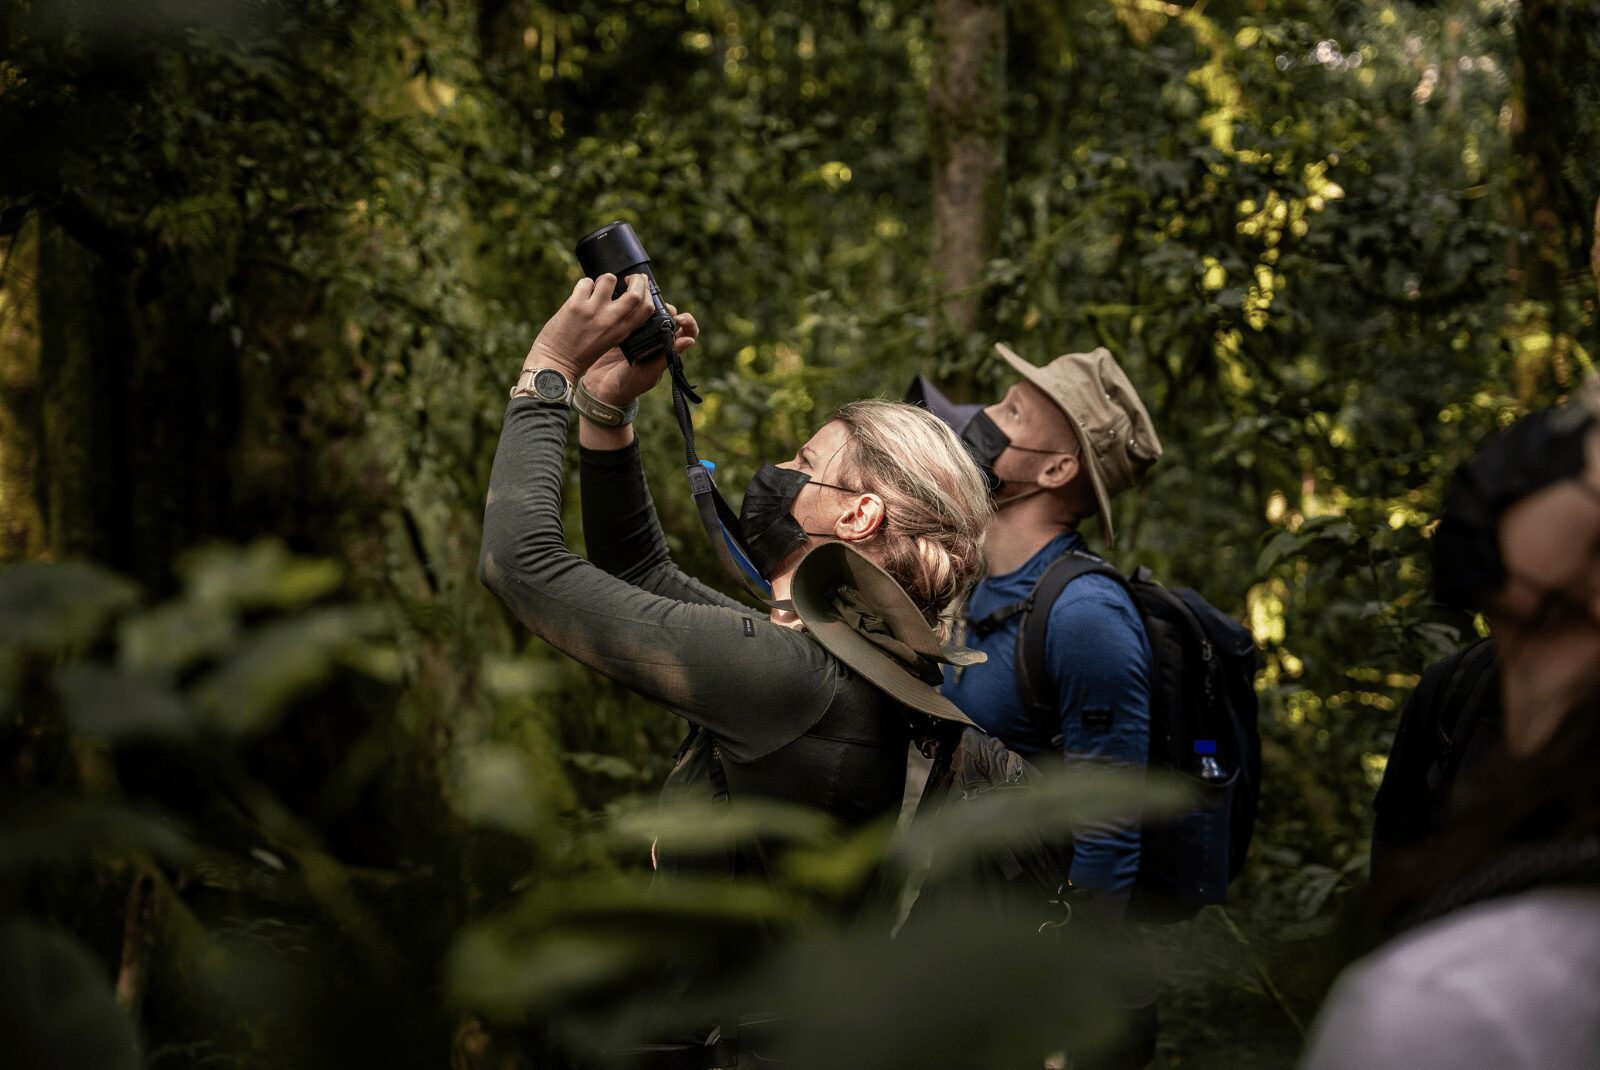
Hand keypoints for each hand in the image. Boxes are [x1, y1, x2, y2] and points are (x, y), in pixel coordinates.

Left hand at [523, 272, 651, 381]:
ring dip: (605, 279)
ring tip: (597, 286)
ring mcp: (593, 311)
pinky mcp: (575, 305)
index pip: (647, 308)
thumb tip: (624, 298)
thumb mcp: (609, 341)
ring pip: (609, 280)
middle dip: (636, 279)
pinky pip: (585, 282)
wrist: (556, 363)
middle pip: (635, 293)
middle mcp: (610, 321)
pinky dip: (584, 284)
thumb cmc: (581, 353)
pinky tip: (580, 293)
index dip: (647, 292)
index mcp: (621, 332)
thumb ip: (619, 324)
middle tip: (627, 278)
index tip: (641, 285)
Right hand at [582, 307, 698, 406]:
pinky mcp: (623, 329)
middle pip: (667, 314)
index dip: (688, 322)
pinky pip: (630, 313)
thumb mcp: (649, 373)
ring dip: (645, 303)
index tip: (680, 318)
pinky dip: (629, 306)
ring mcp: (640, 332)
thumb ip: (666, 357)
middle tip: (653, 306)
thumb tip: (690, 340)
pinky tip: (623, 303)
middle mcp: (656, 338)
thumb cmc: (630, 385)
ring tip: (638, 300)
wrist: (601, 387)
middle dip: (663, 306)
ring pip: (649, 311)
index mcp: (667, 349)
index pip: (687, 331)